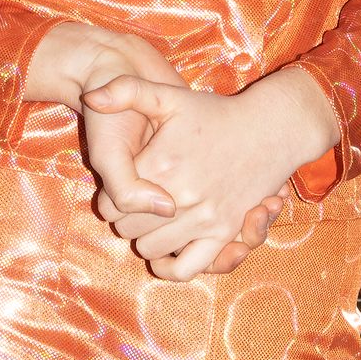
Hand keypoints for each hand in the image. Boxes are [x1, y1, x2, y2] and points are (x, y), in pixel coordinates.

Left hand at [84, 65, 335, 280]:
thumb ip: (126, 91)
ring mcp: (204, 218)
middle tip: (133, 202)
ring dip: (143, 237)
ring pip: (150, 248)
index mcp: (161, 163)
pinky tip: (164, 253)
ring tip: (149, 219)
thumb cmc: (214, 113)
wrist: (269, 130)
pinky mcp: (223, 233)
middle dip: (123, 217)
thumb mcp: (170, 95)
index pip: (111, 200)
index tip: (119, 186)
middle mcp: (180, 196)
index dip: (108, 195)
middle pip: (126, 228)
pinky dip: (169, 267)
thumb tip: (91, 99)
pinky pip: (187, 267)